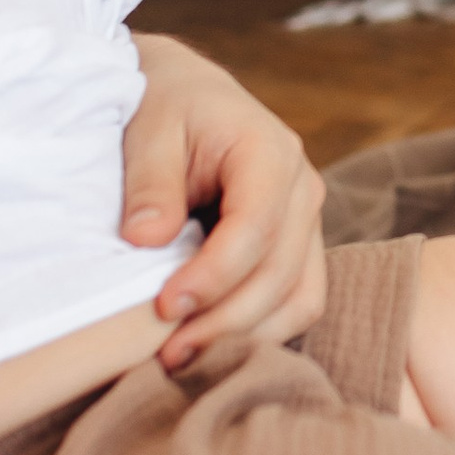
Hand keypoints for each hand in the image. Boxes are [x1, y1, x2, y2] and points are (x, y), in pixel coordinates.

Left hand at [122, 35, 327, 364]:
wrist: (189, 95)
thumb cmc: (166, 107)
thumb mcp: (148, 130)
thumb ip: (150, 183)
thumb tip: (146, 239)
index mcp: (270, 151)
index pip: (255, 228)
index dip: (213, 276)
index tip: (164, 307)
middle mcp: (303, 189)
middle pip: (280, 274)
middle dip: (225, 322)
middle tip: (167, 353)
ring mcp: (307, 222)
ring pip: (299, 298)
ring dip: (245, 338)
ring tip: (183, 359)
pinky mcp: (298, 248)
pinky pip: (296, 302)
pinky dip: (259, 332)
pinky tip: (211, 347)